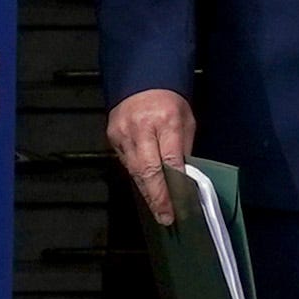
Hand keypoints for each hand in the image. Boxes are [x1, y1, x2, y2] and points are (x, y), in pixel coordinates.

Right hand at [107, 89, 195, 224]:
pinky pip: (126, 163)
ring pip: (134, 170)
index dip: (174, 184)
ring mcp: (123, 133)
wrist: (142, 81)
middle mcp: (141, 128)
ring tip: (158, 210)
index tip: (180, 203)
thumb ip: (183, 148)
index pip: (169, 159)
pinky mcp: (112, 137)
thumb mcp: (186, 119)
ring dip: (147, 192)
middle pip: (148, 169)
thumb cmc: (170, 101)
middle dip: (157, 196)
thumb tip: (184, 177)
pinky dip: (137, 177)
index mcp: (165, 120)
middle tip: (166, 217)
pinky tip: (146, 190)